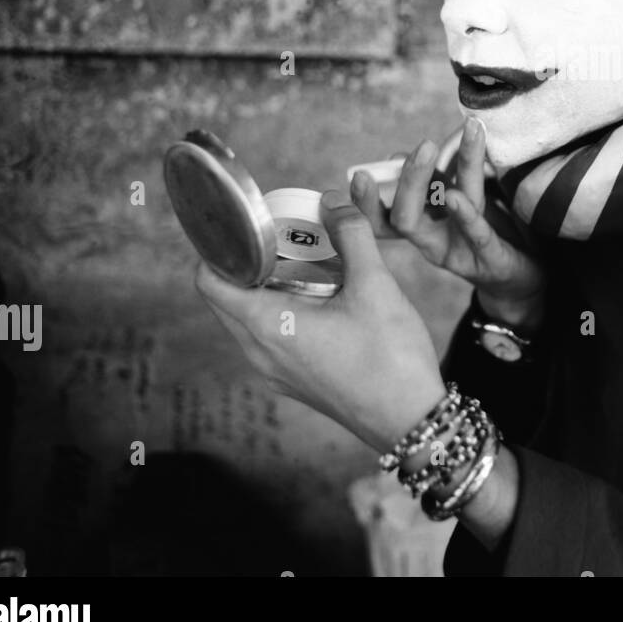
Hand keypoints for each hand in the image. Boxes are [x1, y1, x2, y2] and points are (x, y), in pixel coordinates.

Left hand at [195, 187, 445, 453]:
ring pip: (249, 318)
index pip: (209, 281)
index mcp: (267, 327)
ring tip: (306, 263)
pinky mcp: (294, 381)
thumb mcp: (376, 286)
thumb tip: (334, 202)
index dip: (220, 246)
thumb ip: (352, 236)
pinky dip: (282, 310)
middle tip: (284, 236)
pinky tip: (322, 297)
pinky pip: (269, 337)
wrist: (412, 419)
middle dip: (249, 262)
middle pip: (227, 298)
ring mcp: (275, 372)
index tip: (249, 226)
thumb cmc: (391, 358)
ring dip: (267, 287)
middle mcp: (260, 353)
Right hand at [371, 117, 546, 329]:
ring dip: (435, 180)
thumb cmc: (481, 235)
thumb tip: (396, 157)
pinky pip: (477, 235)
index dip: (367, 201)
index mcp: (422, 227)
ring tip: (429, 147)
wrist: (520, 280)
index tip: (358, 175)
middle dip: (409, 179)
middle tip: (420, 145)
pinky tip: (456, 198)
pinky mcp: (491, 260)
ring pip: (442, 215)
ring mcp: (461, 252)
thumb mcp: (454, 204)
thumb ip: (431, 182)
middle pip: (406, 216)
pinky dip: (465, 216)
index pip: (384, 217)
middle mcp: (434, 242)